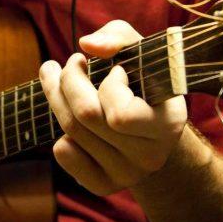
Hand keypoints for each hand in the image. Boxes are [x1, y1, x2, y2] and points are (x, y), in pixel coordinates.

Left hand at [38, 20, 188, 195]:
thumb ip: (119, 36)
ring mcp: (126, 174)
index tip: (115, 70)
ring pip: (71, 132)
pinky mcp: (103, 185)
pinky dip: (60, 132)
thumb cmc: (144, 82)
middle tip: (67, 64)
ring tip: (54, 75)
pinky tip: (69, 117)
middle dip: (68, 81)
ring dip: (55, 96)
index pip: (121, 114)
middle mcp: (150, 156)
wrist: (153, 131)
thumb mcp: (141, 52)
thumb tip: (87, 45)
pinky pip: (64, 155)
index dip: (110, 85)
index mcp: (168, 124)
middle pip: (87, 118)